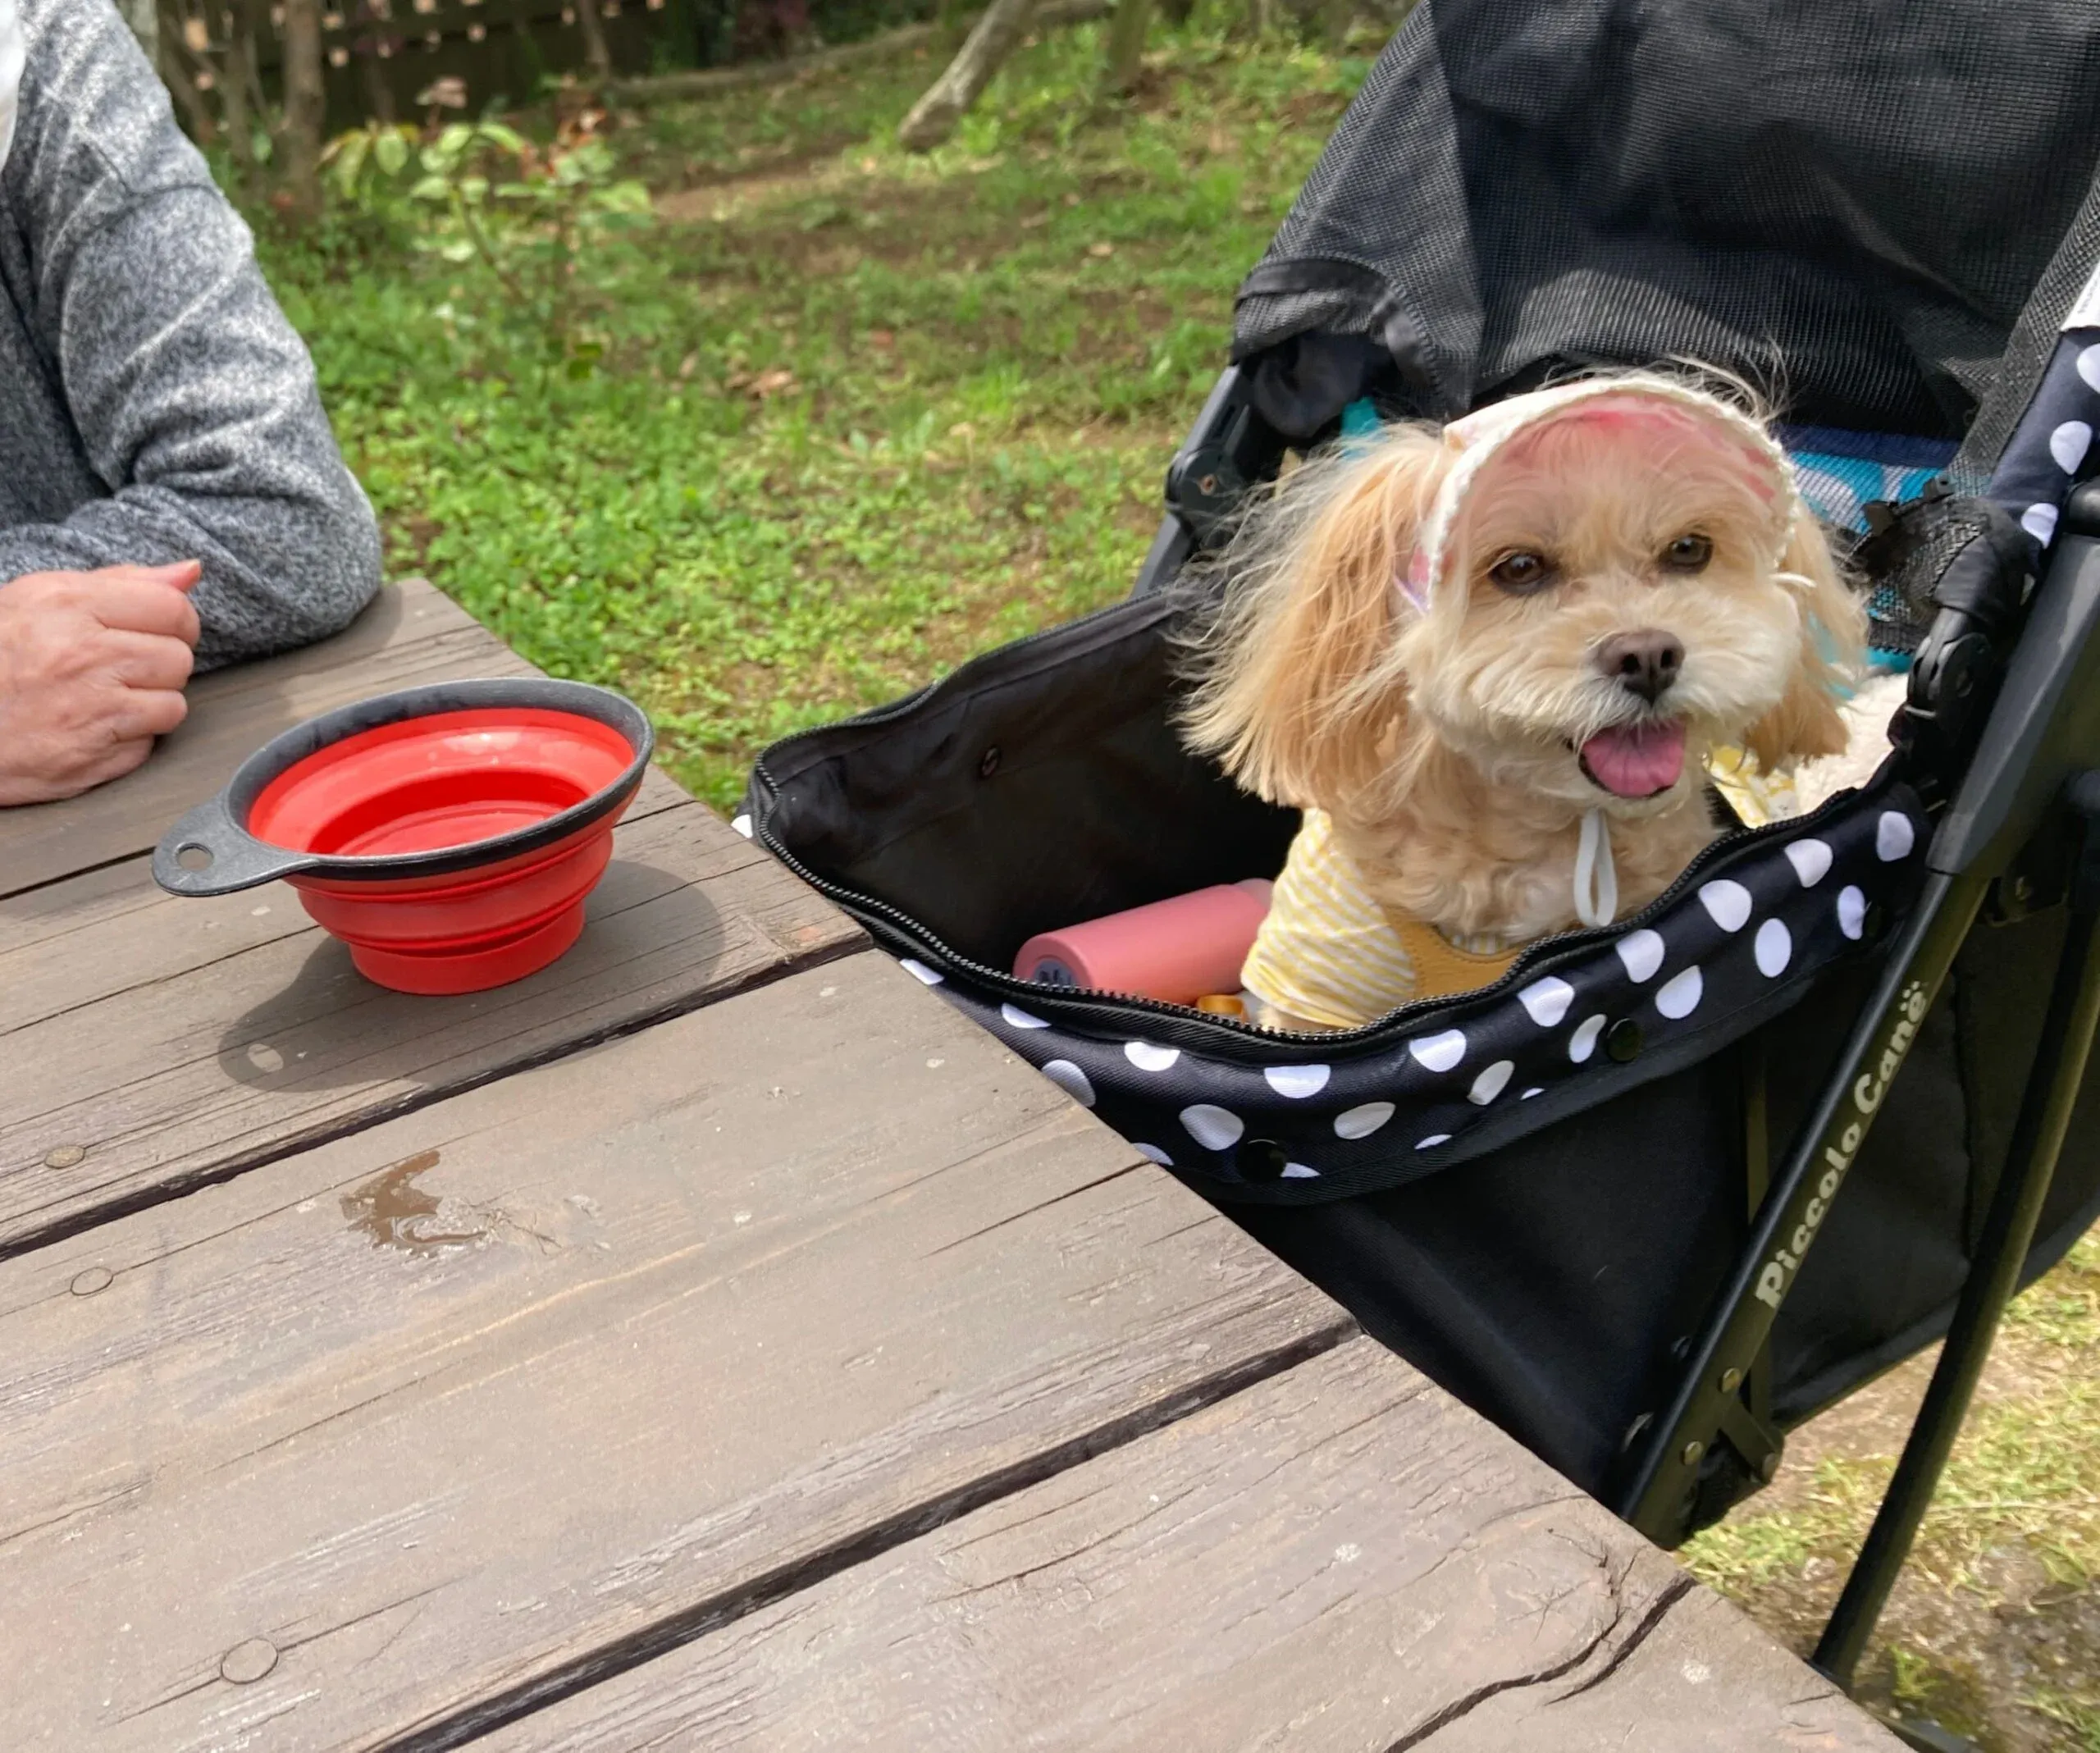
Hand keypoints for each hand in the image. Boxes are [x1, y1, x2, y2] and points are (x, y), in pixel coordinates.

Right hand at [0, 562, 202, 805]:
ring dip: (149, 704)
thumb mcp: (38, 599)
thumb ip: (120, 583)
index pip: (172, 608)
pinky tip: (93, 727)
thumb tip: (188, 572)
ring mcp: (91, 708)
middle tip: (120, 667)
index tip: (157, 630)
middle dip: (159, 664)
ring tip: (104, 697)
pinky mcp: (93, 756)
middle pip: (179, 658)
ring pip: (173, 704)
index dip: (174, 622)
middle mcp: (84, 655)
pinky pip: (148, 745)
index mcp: (68, 606)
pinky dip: (129, 740)